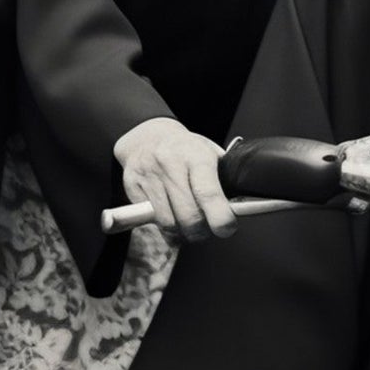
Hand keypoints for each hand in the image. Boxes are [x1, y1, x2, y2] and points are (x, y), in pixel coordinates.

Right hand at [112, 117, 234, 240]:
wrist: (147, 137)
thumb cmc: (185, 150)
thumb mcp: (208, 154)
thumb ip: (222, 179)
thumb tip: (237, 209)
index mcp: (195, 155)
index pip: (207, 193)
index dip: (220, 217)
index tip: (226, 228)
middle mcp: (170, 164)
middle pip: (188, 215)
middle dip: (201, 231)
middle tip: (207, 229)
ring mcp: (149, 176)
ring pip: (169, 223)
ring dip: (182, 232)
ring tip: (188, 223)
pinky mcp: (133, 188)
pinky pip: (151, 222)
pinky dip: (164, 228)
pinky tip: (171, 217)